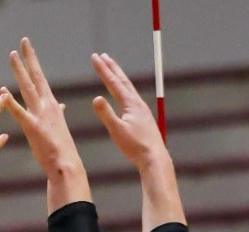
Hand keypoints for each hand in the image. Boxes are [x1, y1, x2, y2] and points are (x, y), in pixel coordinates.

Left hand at [0, 38, 82, 177]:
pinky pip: (20, 113)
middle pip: (35, 77)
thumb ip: (58, 114)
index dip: (33, 62)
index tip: (27, 48)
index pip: (40, 78)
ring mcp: (40, 115)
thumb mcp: (59, 126)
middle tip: (22, 43)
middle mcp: (47, 105)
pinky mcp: (33, 128)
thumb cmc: (60, 149)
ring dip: (20, 71)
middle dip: (28, 59)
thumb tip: (61, 105)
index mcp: (51, 104)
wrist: (66, 165)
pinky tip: (3, 93)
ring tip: (12, 56)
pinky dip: (11, 103)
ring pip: (28, 88)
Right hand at [90, 52, 167, 169]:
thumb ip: (106, 114)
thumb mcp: (117, 131)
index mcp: (131, 104)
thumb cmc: (135, 147)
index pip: (113, 82)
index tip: (94, 57)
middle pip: (122, 81)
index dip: (103, 69)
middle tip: (102, 56)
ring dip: (119, 77)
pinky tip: (124, 95)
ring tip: (113, 70)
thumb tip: (96, 98)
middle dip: (111, 67)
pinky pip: (131, 97)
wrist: (154, 158)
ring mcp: (141, 110)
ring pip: (128, 88)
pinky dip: (124, 89)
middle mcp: (137, 103)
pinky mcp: (143, 117)